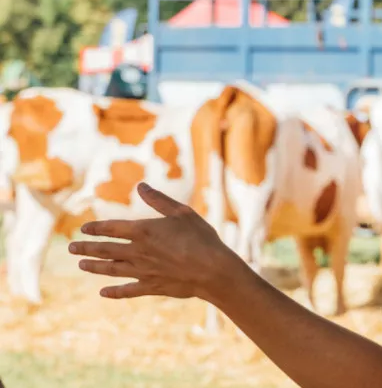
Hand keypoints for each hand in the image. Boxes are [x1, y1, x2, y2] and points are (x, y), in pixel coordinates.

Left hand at [69, 182, 242, 300]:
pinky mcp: (152, 287)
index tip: (83, 228)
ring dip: (94, 267)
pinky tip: (103, 293)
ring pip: (112, 269)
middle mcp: (138, 252)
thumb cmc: (201, 237)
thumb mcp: (182, 212)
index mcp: (144, 231)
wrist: (212, 270)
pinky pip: (128, 290)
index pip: (111, 228)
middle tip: (71, 248)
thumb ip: (159, 200)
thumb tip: (141, 185)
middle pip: (105, 250)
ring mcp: (143, 271)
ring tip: (81, 265)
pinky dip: (114, 292)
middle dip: (86, 248)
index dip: (96, 228)